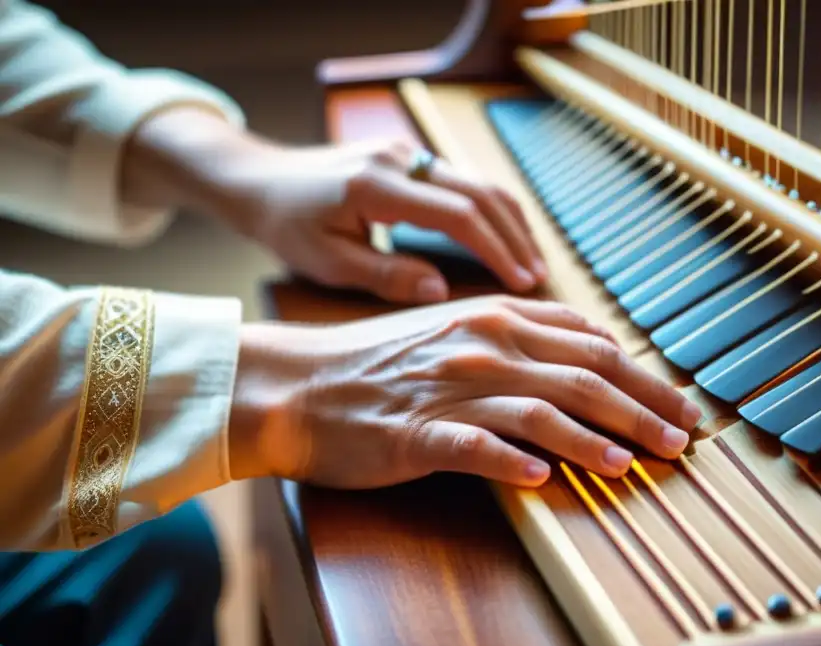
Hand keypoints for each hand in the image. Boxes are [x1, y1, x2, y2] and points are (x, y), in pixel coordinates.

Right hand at [229, 296, 702, 488]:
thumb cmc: (381, 362)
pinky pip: (474, 447)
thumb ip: (521, 336)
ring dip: (595, 439)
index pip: (591, 345)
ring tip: (635, 466)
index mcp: (497, 319)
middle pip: (582, 375)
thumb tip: (588, 348)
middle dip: (642, 408)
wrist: (298, 382)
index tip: (678, 406)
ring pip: (540, 409)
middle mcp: (483, 346)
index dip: (643, 377)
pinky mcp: (417, 433)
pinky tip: (544, 479)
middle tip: (683, 440)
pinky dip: (512, 461)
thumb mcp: (456, 330)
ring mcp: (450, 390)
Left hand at [245, 139, 548, 302]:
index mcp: (379, 186)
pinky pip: (461, 180)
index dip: (497, 250)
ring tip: (530, 261)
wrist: (258, 178)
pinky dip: (489, 210)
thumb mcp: (328, 262)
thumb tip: (441, 293)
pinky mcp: (407, 156)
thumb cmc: (286, 225)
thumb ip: (387, 276)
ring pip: (477, 181)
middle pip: (480, 191)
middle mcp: (399, 159)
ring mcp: (405, 152)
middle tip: (538, 278)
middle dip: (515, 236)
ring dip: (508, 221)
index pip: (458, 215)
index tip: (522, 282)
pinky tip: (502, 238)